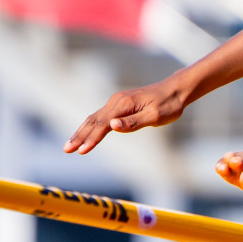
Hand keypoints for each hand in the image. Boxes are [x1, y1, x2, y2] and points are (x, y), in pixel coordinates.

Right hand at [64, 77, 188, 154]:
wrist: (176, 90)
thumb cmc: (169, 104)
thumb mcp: (155, 116)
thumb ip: (134, 122)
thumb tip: (112, 126)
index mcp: (124, 105)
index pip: (103, 125)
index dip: (91, 139)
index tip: (81, 151)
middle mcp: (117, 101)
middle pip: (93, 121)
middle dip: (79, 136)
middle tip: (66, 150)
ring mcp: (117, 101)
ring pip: (94, 118)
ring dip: (81, 131)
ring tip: (70, 144)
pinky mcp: (120, 104)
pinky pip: (100, 116)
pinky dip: (90, 126)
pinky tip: (84, 133)